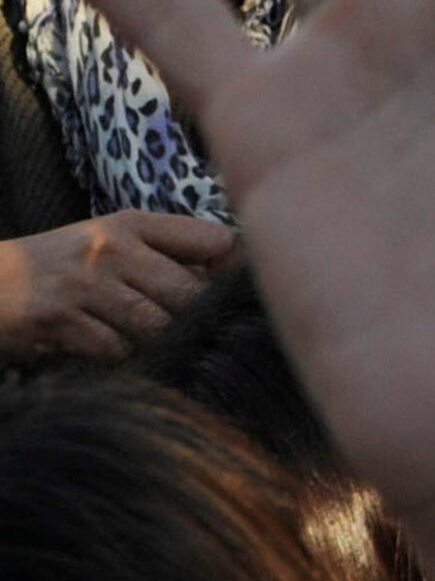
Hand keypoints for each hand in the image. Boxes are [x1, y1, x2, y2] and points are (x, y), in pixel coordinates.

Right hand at [0, 208, 236, 359]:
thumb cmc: (60, 266)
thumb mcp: (109, 241)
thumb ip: (166, 253)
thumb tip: (229, 278)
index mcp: (131, 225)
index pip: (214, 241)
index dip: (231, 271)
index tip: (229, 292)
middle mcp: (110, 249)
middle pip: (191, 292)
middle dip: (196, 317)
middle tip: (190, 330)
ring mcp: (83, 285)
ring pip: (157, 325)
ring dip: (157, 340)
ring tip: (144, 338)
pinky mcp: (57, 321)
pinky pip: (115, 349)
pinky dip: (119, 356)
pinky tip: (104, 348)